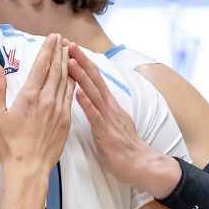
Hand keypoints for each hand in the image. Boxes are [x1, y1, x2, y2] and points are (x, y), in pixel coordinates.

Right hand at [0, 33, 74, 173]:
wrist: (28, 168)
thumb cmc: (8, 145)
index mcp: (29, 96)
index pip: (41, 65)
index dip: (47, 49)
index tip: (53, 37)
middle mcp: (47, 99)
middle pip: (56, 69)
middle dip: (60, 52)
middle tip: (62, 39)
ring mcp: (59, 110)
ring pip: (66, 80)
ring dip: (68, 64)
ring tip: (70, 51)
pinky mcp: (66, 121)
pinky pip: (71, 95)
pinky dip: (73, 82)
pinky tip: (74, 76)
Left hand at [66, 45, 181, 197]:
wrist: (139, 164)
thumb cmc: (122, 148)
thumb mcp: (109, 123)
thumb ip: (99, 111)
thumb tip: (89, 100)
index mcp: (107, 105)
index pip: (94, 78)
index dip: (83, 62)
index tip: (70, 48)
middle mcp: (108, 106)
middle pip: (94, 78)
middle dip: (81, 60)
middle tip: (68, 43)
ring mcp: (108, 118)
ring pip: (93, 92)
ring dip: (82, 76)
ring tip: (71, 60)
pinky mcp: (106, 131)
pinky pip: (95, 115)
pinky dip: (86, 103)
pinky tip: (78, 92)